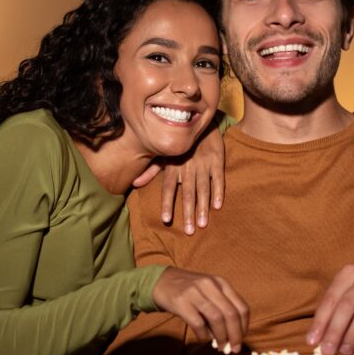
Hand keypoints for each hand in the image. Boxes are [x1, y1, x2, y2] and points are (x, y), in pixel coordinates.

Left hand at [129, 115, 225, 234]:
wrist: (199, 123)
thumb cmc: (179, 144)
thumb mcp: (164, 155)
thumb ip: (151, 171)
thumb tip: (134, 184)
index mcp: (173, 166)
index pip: (168, 188)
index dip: (167, 203)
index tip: (166, 220)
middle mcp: (188, 167)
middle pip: (187, 193)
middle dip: (188, 212)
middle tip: (189, 231)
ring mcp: (203, 164)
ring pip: (203, 189)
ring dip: (203, 207)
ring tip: (203, 224)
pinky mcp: (217, 161)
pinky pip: (218, 179)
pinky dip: (218, 192)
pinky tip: (218, 206)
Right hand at [152, 269, 248, 352]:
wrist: (159, 281)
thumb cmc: (187, 290)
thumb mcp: (208, 292)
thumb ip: (220, 309)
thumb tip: (231, 336)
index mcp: (221, 283)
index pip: (241, 307)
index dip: (244, 327)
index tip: (240, 340)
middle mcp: (210, 285)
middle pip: (231, 314)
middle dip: (235, 335)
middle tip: (233, 349)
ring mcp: (194, 292)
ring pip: (216, 318)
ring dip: (221, 336)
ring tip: (220, 346)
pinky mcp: (180, 302)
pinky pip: (197, 323)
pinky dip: (203, 335)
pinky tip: (203, 339)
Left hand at [307, 265, 353, 354]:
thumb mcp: (352, 302)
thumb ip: (335, 317)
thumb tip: (317, 342)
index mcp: (350, 273)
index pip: (331, 298)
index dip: (320, 321)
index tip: (312, 342)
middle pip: (347, 305)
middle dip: (334, 331)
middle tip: (327, 352)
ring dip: (351, 337)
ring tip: (343, 354)